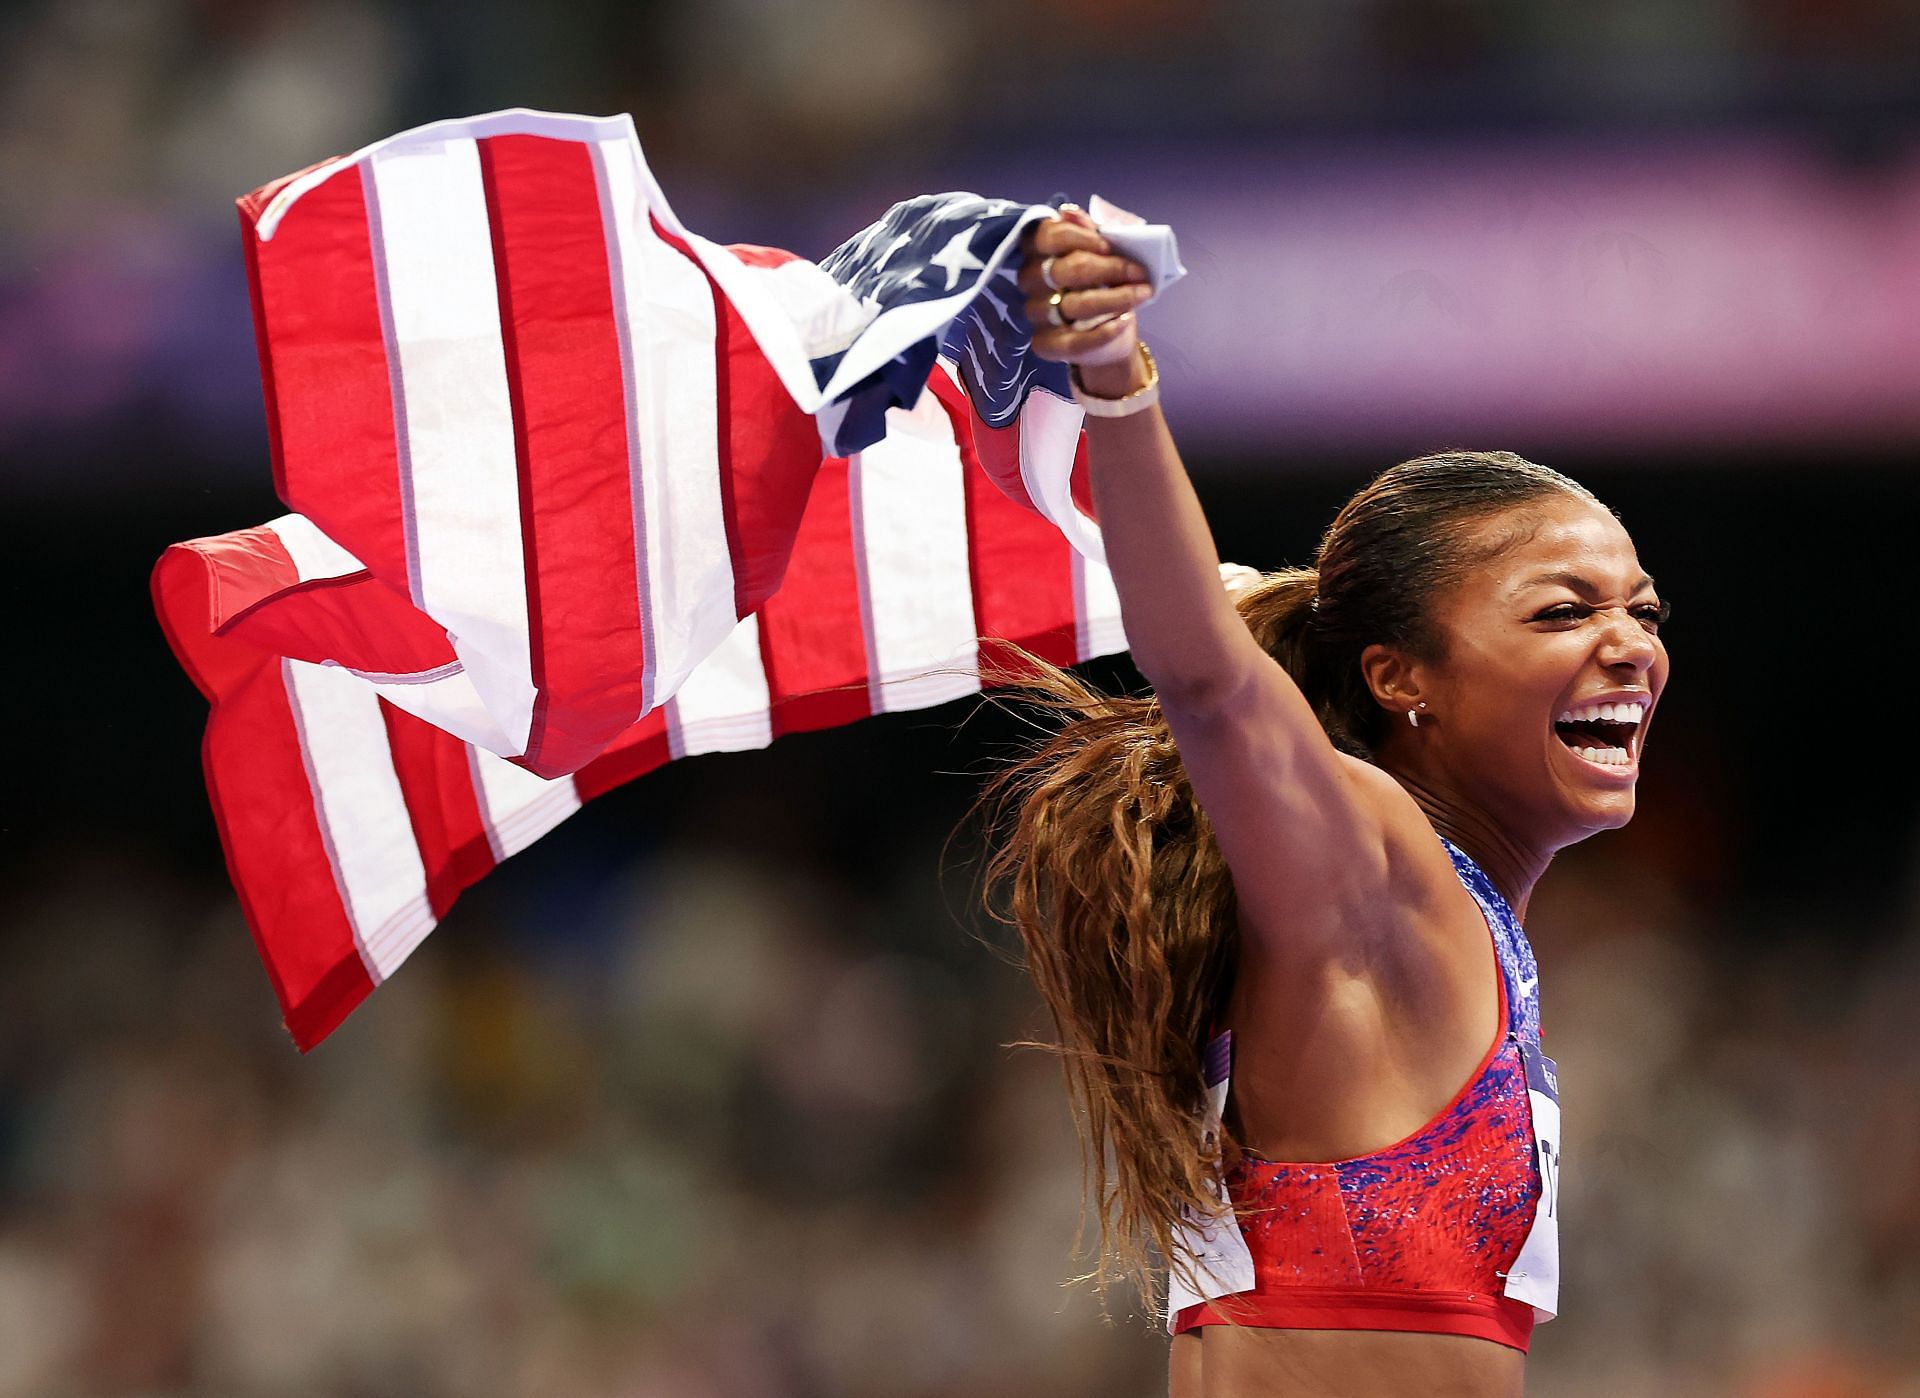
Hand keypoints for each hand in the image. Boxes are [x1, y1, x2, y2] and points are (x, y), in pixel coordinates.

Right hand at [1017, 206, 1152, 377]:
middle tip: (1139, 272)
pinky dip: (1104, 332)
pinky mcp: (1046, 343)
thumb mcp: (1105, 250)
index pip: (1048, 236)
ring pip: (1073, 305)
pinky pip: (1073, 342)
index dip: (1080, 237)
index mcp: (1038, 250)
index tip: (1110, 246)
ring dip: (1115, 298)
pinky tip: (1124, 321)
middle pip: (1064, 271)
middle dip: (1109, 269)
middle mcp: (1031, 280)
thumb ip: (1091, 229)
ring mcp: (1036, 312)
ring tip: (1142, 294)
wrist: (1113, 328)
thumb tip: (1069, 211)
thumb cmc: (1105, 280)